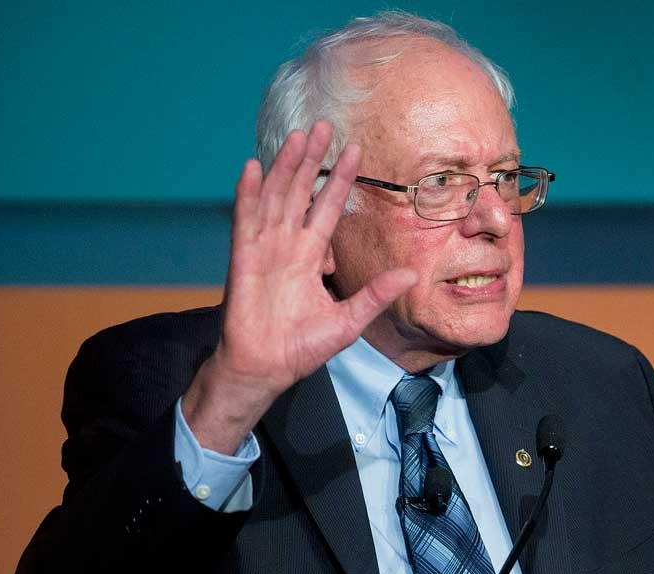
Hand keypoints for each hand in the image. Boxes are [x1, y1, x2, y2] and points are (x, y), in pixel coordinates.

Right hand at [182, 121, 416, 453]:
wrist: (267, 368)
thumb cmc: (301, 347)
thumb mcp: (348, 321)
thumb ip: (375, 295)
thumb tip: (410, 274)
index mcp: (311, 256)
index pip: (328, 208)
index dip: (340, 180)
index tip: (355, 150)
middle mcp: (287, 245)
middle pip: (301, 192)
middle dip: (313, 160)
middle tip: (325, 125)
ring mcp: (264, 248)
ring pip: (276, 197)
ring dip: (285, 166)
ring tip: (298, 136)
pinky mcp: (242, 258)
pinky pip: (245, 220)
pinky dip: (248, 194)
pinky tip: (253, 167)